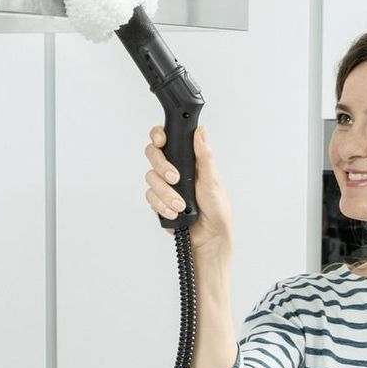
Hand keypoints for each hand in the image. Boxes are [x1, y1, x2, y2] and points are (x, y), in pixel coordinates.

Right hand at [144, 125, 232, 255]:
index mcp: (187, 159)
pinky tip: (174, 213)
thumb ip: (205, 156)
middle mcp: (173, 169)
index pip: (166, 139)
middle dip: (161, 166)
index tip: (162, 141)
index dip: (159, 135)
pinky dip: (162, 206)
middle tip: (175, 178)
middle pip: (153, 155)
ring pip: (151, 178)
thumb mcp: (213, 179)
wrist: (208, 236)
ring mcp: (164, 185)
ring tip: (180, 205)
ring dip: (166, 193)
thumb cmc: (216, 208)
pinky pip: (150, 197)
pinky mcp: (158, 201)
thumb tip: (201, 132)